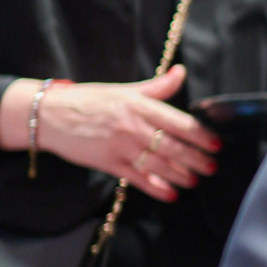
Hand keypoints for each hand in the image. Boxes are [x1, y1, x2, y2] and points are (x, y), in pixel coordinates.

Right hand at [9, 64, 220, 201]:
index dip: (201, 136)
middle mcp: (133, 127)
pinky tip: (171, 194)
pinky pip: (138, 178)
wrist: (50, 115)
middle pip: (173, 146)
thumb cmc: (90, 101)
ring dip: (180, 175)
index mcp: (140, 106)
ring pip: (159, 164)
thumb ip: (157, 87)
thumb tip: (180, 72)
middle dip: (197, 159)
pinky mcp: (109, 163)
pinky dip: (156, 188)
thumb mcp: (125, 90)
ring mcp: (121, 147)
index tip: (216, 145)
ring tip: (195, 181)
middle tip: (212, 167)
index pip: (179, 122)